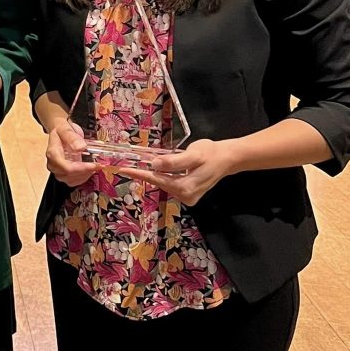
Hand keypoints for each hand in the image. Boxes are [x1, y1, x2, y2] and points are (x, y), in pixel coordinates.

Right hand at [45, 121, 97, 186]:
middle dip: (86, 171)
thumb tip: (81, 147)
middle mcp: (53, 164)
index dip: (81, 168)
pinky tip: (89, 170)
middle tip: (99, 164)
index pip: (66, 167)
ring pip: (71, 181)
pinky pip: (73, 181)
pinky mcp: (63, 174)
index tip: (93, 165)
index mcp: (52, 153)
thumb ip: (72, 137)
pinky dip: (83, 177)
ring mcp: (57, 171)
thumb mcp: (66, 129)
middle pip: (69, 175)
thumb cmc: (62, 131)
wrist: (60, 133)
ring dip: (85, 175)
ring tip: (95, 166)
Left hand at [118, 138, 236, 205]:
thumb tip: (154, 164)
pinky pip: (170, 183)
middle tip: (128, 164)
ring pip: (164, 183)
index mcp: (185, 187)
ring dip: (154, 174)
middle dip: (144, 173)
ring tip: (145, 163)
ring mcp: (187, 197)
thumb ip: (173, 161)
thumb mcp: (192, 154)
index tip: (123, 170)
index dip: (139, 174)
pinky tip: (159, 168)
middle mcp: (186, 196)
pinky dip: (163, 175)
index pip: (156, 179)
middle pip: (159, 182)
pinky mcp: (188, 194)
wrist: (226, 158)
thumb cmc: (210, 153)